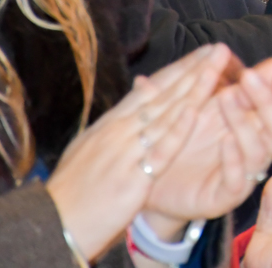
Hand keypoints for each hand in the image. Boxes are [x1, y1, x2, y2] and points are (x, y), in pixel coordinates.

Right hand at [47, 44, 232, 259]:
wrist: (51, 223)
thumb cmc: (73, 188)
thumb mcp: (92, 146)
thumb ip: (117, 121)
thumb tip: (138, 93)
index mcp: (112, 123)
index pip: (153, 89)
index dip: (180, 69)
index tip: (204, 52)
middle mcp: (120, 130)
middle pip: (164, 95)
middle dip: (194, 70)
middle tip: (220, 49)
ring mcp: (125, 152)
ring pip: (167, 115)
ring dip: (194, 91)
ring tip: (216, 69)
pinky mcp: (131, 177)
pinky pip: (159, 152)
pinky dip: (176, 132)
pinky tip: (194, 113)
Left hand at [144, 57, 271, 230]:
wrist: (153, 178)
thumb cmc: (183, 136)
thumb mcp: (207, 103)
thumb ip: (230, 82)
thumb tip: (261, 58)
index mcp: (260, 125)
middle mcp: (259, 149)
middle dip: (271, 100)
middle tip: (250, 77)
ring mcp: (244, 174)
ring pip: (260, 151)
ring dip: (245, 122)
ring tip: (226, 97)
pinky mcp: (224, 196)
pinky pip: (237, 180)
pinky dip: (234, 158)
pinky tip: (225, 140)